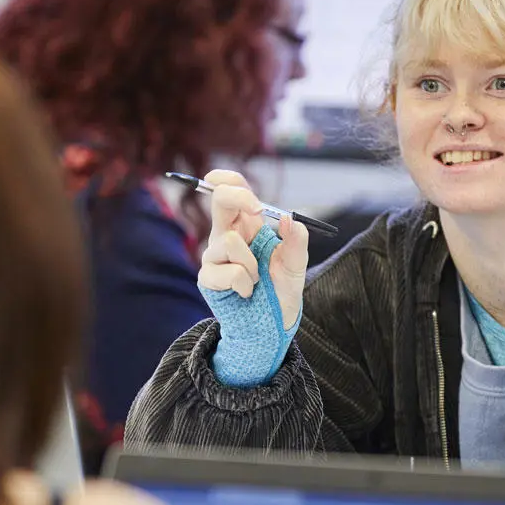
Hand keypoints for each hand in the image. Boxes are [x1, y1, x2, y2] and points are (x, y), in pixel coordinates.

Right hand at [197, 169, 308, 328]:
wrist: (274, 323)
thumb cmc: (281, 289)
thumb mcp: (296, 264)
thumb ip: (297, 241)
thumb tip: (289, 219)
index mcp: (248, 225)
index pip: (232, 190)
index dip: (233, 181)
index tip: (254, 197)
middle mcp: (227, 234)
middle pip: (219, 199)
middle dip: (238, 197)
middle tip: (259, 212)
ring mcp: (215, 255)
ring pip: (229, 241)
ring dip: (251, 264)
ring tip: (257, 280)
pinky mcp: (208, 277)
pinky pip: (228, 271)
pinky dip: (244, 283)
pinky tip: (247, 292)